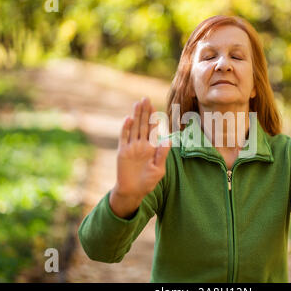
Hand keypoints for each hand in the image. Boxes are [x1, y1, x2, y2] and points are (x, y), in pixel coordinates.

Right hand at [110, 97, 170, 217]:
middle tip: (146, 98)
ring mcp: (131, 147)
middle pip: (143, 125)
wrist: (133, 191)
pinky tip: (128, 119)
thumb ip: (162, 154)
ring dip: (136, 116)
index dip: (153, 119)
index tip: (155, 107)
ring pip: (134, 128)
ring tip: (138, 104)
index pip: (152, 130)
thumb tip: (168, 139)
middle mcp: (141, 145)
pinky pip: (124, 138)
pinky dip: (126, 129)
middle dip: (144, 112)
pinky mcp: (122, 152)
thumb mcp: (158, 169)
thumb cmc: (147, 182)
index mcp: (151, 148)